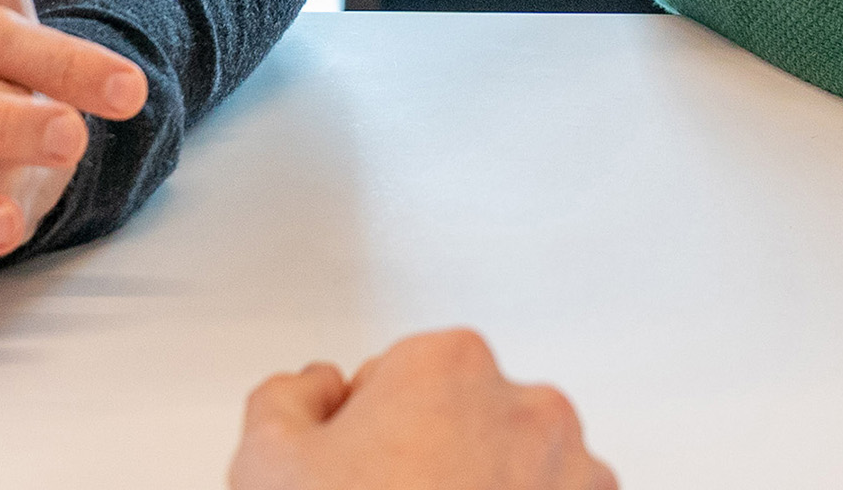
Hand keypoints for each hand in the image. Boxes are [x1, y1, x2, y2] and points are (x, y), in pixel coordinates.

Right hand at [229, 329, 614, 489]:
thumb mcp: (267, 461)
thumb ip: (288, 396)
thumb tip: (316, 389)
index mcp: (451, 365)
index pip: (396, 375)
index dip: (362, 431)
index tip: (354, 476)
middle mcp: (529, 408)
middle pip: (463, 419)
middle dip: (429, 458)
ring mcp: (574, 474)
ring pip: (514, 470)